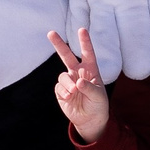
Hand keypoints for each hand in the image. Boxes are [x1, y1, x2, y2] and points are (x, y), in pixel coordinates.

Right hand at [48, 26, 111, 141]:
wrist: (89, 120)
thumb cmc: (98, 105)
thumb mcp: (98, 96)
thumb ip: (89, 88)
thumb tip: (77, 82)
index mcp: (90, 70)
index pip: (87, 53)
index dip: (85, 42)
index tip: (82, 30)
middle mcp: (78, 73)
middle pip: (66, 56)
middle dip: (59, 44)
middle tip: (50, 33)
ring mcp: (68, 81)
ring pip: (62, 76)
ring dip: (67, 84)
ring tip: (73, 93)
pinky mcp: (61, 91)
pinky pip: (58, 87)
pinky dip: (63, 92)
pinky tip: (69, 98)